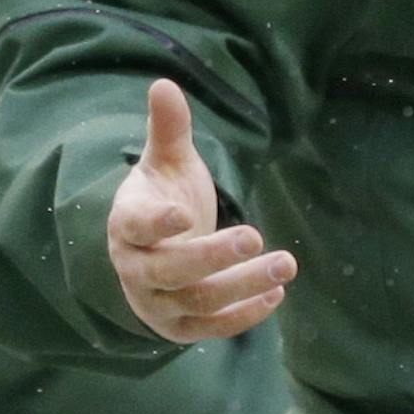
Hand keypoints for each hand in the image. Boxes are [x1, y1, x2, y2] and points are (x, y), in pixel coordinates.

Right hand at [106, 79, 292, 342]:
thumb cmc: (163, 196)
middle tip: (257, 235)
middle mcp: (135, 268)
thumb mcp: (166, 162)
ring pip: (195, 302)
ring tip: (286, 263)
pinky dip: (242, 316)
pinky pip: (208, 329)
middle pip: (169, 271)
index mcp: (126, 223)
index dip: (154, 224)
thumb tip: (164, 84)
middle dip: (214, 257)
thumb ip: (169, 129)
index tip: (184, 215)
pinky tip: (277, 294)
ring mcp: (155, 301)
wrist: (152, 249)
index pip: (133, 227)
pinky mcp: (178, 326)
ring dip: (242, 286)